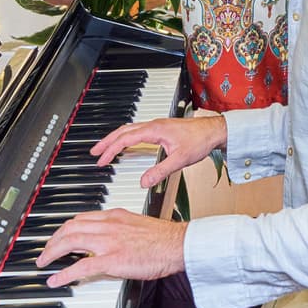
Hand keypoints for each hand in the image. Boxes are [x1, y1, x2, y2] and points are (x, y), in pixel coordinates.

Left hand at [35, 210, 185, 286]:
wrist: (177, 244)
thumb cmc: (163, 238)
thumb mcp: (136, 225)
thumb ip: (120, 229)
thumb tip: (108, 241)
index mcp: (114, 216)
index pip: (81, 218)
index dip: (65, 228)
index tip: (59, 236)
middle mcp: (108, 225)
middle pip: (70, 227)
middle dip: (53, 239)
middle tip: (46, 251)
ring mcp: (108, 242)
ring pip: (70, 241)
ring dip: (52, 252)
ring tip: (43, 262)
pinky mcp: (112, 260)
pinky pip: (81, 266)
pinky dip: (63, 273)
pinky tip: (55, 280)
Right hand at [89, 114, 226, 190]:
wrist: (214, 131)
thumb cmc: (200, 140)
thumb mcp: (180, 160)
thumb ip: (160, 171)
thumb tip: (143, 182)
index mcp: (154, 130)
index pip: (126, 139)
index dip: (111, 150)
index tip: (101, 160)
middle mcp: (153, 125)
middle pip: (123, 131)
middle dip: (107, 141)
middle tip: (94, 152)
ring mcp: (157, 126)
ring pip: (129, 129)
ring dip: (115, 138)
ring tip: (104, 148)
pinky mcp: (161, 129)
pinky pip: (137, 131)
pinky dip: (126, 137)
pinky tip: (126, 145)